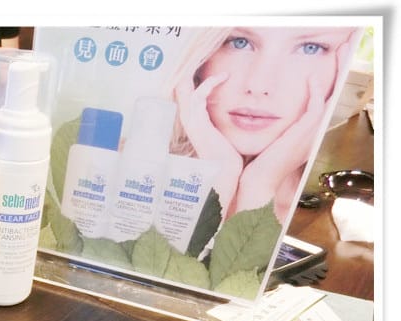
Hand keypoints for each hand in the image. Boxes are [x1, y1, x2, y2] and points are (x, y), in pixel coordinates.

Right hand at [175, 73, 242, 216]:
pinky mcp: (198, 122)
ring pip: (184, 89)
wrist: (226, 174)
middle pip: (179, 89)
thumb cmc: (228, 159)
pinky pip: (199, 95)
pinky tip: (224, 76)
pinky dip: (211, 82)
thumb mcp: (223, 136)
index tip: (208, 69)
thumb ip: (222, 124)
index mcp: (193, 123)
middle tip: (199, 57)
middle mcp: (188, 121)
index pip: (186, 96)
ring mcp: (191, 121)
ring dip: (197, 72)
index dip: (192, 81)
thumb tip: (231, 117)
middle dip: (187, 72)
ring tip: (208, 60)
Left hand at [234, 31, 358, 219]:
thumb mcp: (272, 142)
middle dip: (338, 72)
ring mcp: (310, 134)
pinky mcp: (303, 134)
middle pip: (332, 96)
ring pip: (329, 98)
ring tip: (338, 54)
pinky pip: (315, 107)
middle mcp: (314, 133)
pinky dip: (315, 91)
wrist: (257, 182)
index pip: (322, 102)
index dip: (327, 83)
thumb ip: (276, 129)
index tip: (326, 65)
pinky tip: (312, 77)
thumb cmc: (259, 165)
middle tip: (344, 50)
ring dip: (333, 74)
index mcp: (308, 134)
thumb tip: (264, 117)